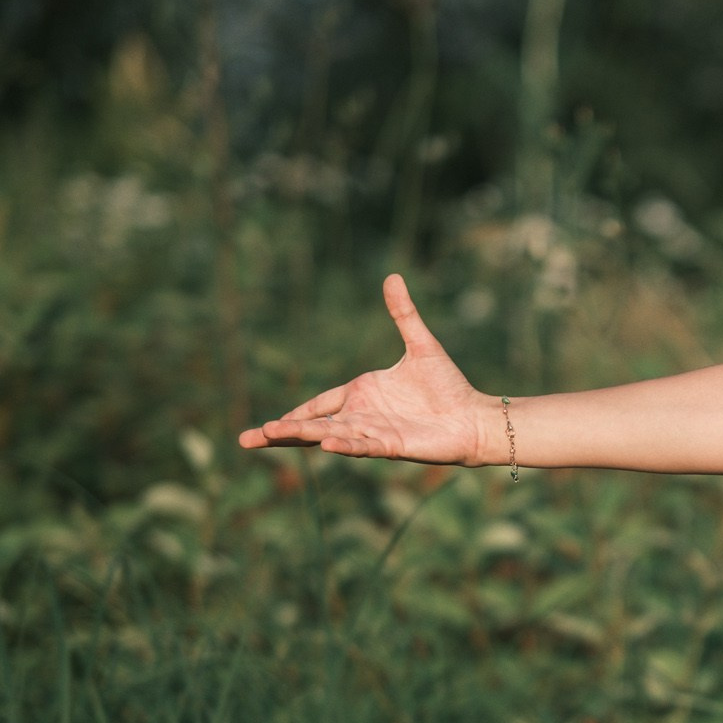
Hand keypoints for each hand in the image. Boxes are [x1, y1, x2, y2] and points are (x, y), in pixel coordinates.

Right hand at [238, 275, 490, 466]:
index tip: (270, 426)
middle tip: (248, 439)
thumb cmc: (448, 386)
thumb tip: (393, 276)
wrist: (474, 417)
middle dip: (282, 432)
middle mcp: (363, 417)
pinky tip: (325, 445)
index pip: (319, 406)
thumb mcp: (421, 344)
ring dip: (303, 436)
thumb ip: (403, 314)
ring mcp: (376, 433)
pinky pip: (364, 446)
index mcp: (362, 394)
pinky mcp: (393, 446)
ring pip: (331, 436)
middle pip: (314, 426)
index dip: (296, 415)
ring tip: (272, 435)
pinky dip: (346, 446)